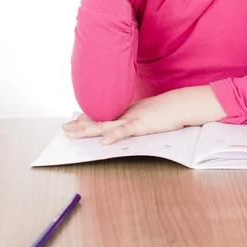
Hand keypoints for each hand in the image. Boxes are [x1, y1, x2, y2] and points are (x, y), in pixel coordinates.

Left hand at [62, 90, 187, 145]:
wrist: (182, 103)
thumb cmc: (168, 109)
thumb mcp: (149, 113)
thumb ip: (137, 118)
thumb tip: (129, 125)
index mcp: (127, 110)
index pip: (103, 113)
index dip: (87, 117)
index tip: (74, 120)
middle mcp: (126, 112)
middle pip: (98, 118)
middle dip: (80, 124)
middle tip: (64, 129)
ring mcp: (132, 118)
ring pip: (106, 124)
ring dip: (88, 130)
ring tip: (73, 134)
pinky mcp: (142, 124)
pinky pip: (126, 131)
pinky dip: (114, 136)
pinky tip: (104, 142)